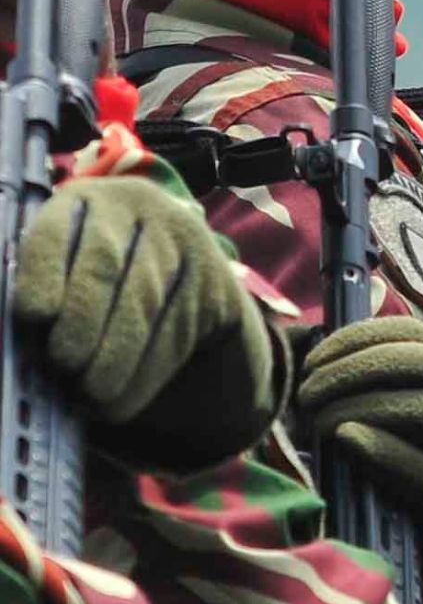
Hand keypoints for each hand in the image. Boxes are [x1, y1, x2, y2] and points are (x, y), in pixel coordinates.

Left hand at [14, 176, 279, 470]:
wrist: (185, 297)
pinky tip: (121, 401)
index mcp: (84, 203)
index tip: (32, 317)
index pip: (56, 229)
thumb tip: (25, 341)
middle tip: (62, 367)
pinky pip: (177, 332)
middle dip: (80, 323)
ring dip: (113, 358)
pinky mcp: (216, 282)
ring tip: (89, 395)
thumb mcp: (70, 280)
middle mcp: (139, 209)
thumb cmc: (102, 298)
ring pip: (143, 303)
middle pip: (103, 265)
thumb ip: (46, 301)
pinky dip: (145, 375)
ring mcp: (185, 241)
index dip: (42, 272)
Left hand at [296, 316, 422, 603]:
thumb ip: (362, 383)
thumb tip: (303, 344)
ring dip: (368, 404)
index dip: (358, 338)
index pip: (412, 333)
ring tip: (319, 421)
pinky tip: (345, 441)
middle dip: (356, 368)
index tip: (311, 360)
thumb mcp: (385, 421)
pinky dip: (382, 448)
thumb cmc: (393, 477)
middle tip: (307, 393)